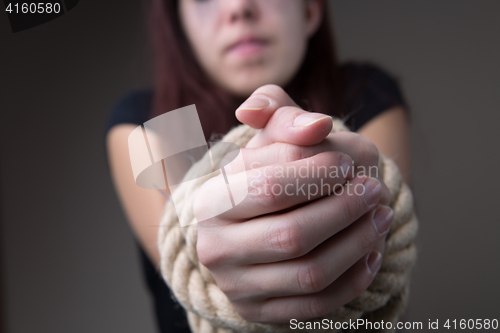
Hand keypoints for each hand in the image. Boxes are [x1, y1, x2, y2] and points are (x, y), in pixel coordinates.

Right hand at [193, 85, 392, 322]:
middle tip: (374, 190)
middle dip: (343, 210)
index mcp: (212, 201)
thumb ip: (282, 116)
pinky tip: (371, 254)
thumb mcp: (266, 139)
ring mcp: (236, 285)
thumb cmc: (264, 175)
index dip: (316, 173)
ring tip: (381, 216)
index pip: (269, 186)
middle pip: (291, 235)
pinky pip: (315, 305)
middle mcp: (215, 247)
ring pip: (309, 273)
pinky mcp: (259, 311)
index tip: (346, 162)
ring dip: (357, 244)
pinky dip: (352, 281)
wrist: (249, 226)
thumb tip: (316, 125)